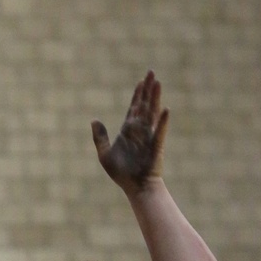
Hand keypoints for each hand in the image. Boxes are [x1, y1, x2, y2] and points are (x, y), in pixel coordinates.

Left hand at [91, 71, 168, 192]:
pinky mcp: (156, 146)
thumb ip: (100, 137)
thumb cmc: (121, 174)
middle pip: (145, 105)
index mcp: (129, 131)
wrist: (135, 188)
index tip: (141, 81)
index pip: (134, 108)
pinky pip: (160, 132)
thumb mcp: (104, 155)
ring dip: (155, 98)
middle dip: (148, 89)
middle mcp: (140, 130)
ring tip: (158, 83)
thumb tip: (94, 120)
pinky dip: (163, 121)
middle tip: (152, 72)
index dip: (137, 94)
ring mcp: (149, 136)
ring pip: (152, 113)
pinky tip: (165, 110)